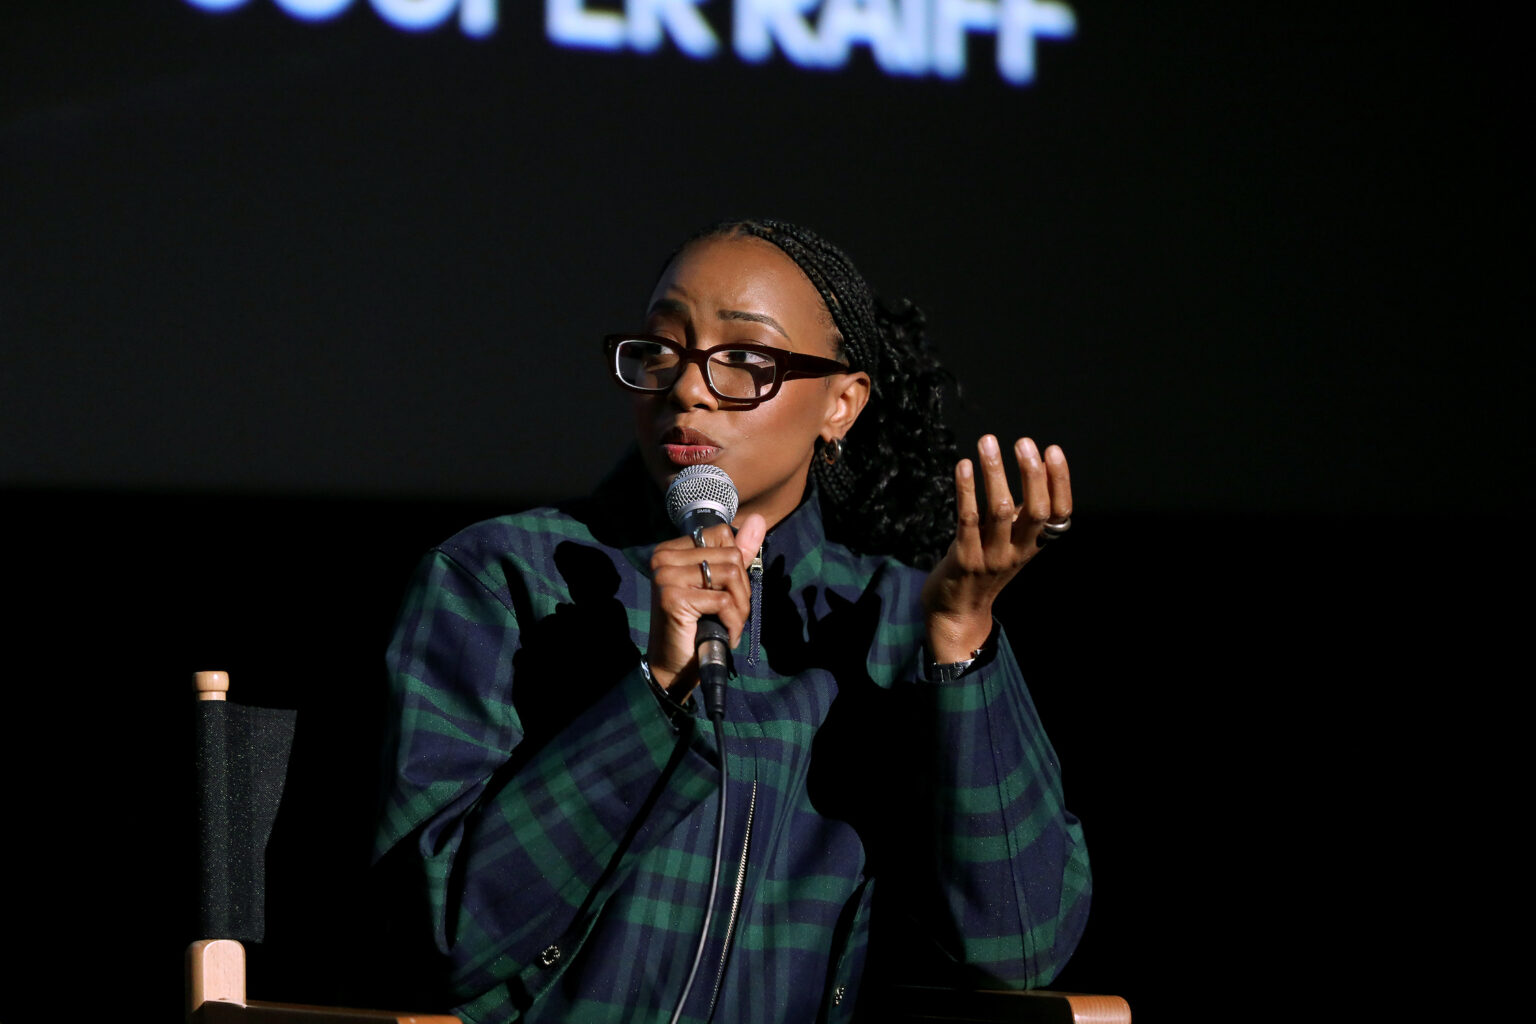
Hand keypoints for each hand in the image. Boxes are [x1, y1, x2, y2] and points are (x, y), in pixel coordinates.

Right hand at [647, 514, 767, 695]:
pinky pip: (725, 600)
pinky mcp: (674, 598)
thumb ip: (738, 552)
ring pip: (732, 574)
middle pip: (731, 555)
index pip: (722, 534)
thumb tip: (759, 520)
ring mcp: (667, 576)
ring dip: (740, 608)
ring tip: (730, 625)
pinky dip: (734, 622)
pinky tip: (726, 635)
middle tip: (732, 615)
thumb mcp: (720, 585)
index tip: (728, 593)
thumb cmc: (698, 626)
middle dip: (742, 590)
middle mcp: (664, 558)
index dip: (737, 565)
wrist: (674, 667)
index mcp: (672, 549)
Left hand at [921, 436, 1072, 662]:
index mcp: (1035, 544)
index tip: (1052, 450)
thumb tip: (1036, 465)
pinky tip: (964, 465)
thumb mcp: (1013, 542)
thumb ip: (1024, 512)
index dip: (1060, 481)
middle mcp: (1019, 551)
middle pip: (1034, 511)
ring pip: (998, 511)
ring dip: (994, 474)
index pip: (1059, 512)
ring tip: (987, 443)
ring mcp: (991, 557)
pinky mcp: (964, 559)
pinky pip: (967, 520)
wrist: (957, 611)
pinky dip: (966, 491)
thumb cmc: (985, 566)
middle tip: (1024, 442)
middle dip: (1031, 474)